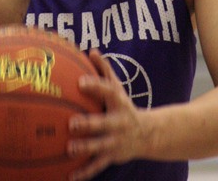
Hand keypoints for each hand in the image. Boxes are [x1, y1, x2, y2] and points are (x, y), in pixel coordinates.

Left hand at [67, 49, 145, 179]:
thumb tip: (91, 50)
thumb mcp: (117, 88)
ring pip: (100, 146)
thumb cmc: (123, 106)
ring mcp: (116, 141)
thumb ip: (104, 70)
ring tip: (70, 149)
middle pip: (104, 123)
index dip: (95, 86)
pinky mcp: (112, 156)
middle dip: (89, 124)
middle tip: (72, 123)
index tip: (80, 82)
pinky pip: (97, 166)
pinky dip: (84, 172)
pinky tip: (70, 176)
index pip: (107, 92)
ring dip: (85, 148)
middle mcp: (118, 122)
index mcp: (118, 103)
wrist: (147, 134)